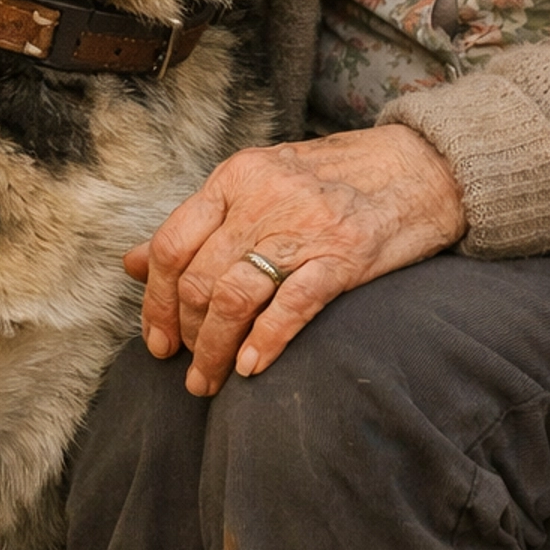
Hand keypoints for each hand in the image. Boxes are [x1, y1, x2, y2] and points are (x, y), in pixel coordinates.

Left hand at [123, 125, 466, 397]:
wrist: (418, 167)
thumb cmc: (332, 180)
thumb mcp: (258, 185)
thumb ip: (198, 223)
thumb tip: (131, 263)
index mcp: (236, 176)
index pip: (171, 244)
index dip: (155, 301)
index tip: (157, 340)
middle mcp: (264, 198)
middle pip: (200, 279)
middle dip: (186, 335)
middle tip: (188, 368)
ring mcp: (305, 226)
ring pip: (235, 298)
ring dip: (216, 350)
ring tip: (211, 381)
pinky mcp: (344, 256)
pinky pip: (291, 307)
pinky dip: (265, 343)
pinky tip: (253, 367)